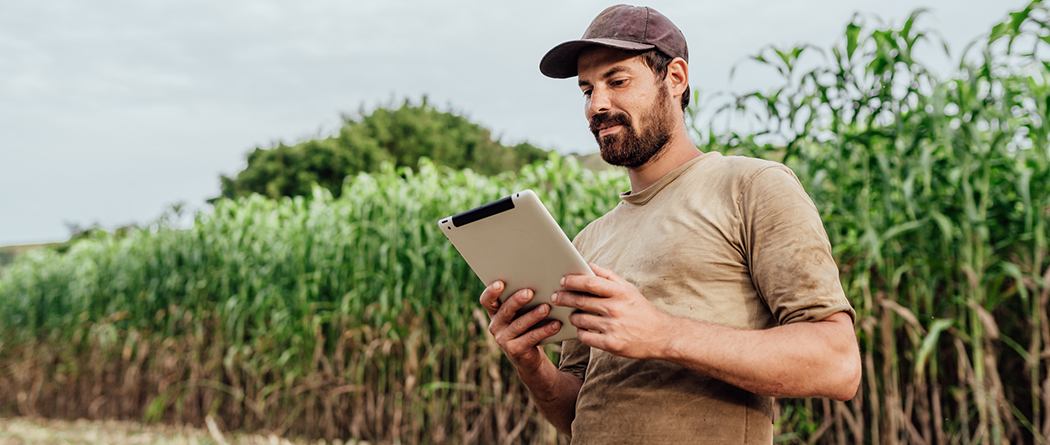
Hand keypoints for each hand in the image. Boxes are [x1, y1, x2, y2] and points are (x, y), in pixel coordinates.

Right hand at [479, 280, 561, 373]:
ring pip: (519, 325)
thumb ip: (523, 301)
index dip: (491, 292)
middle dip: (517, 300)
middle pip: (505, 311)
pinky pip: (531, 338)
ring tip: (546, 307)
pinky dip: (544, 330)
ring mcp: (503, 339)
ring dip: (533, 315)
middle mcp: (495, 326)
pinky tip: (555, 324)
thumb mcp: (521, 314)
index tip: (500, 283)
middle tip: (530, 292)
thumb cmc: (527, 326)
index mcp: (495, 312)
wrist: (529, 356)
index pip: (486, 300)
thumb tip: (539, 282)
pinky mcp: (515, 350)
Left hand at [552, 264, 670, 358]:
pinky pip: (585, 337)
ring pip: (580, 319)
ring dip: (572, 316)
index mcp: (620, 292)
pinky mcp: (611, 344)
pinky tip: (582, 329)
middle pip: (581, 301)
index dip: (573, 281)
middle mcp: (616, 309)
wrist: (661, 336)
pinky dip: (580, 332)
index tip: (562, 281)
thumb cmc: (641, 310)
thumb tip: (588, 265)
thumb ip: (608, 276)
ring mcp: (613, 327)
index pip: (590, 282)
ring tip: (572, 314)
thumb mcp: (629, 289)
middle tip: (555, 297)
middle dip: (564, 298)